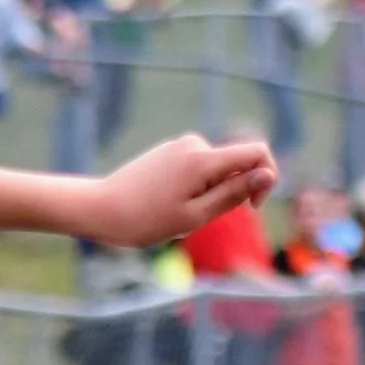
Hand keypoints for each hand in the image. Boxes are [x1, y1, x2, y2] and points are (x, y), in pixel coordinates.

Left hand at [82, 134, 275, 250]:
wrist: (97, 209)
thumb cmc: (143, 220)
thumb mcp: (195, 216)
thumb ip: (234, 193)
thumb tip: (268, 173)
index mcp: (202, 159)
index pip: (257, 152)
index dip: (266, 178)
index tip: (251, 206)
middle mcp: (192, 144)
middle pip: (233, 166)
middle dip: (225, 194)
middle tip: (190, 219)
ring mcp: (177, 146)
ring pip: (212, 172)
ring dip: (204, 195)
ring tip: (171, 214)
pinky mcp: (166, 153)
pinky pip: (194, 171)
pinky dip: (189, 190)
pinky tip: (161, 206)